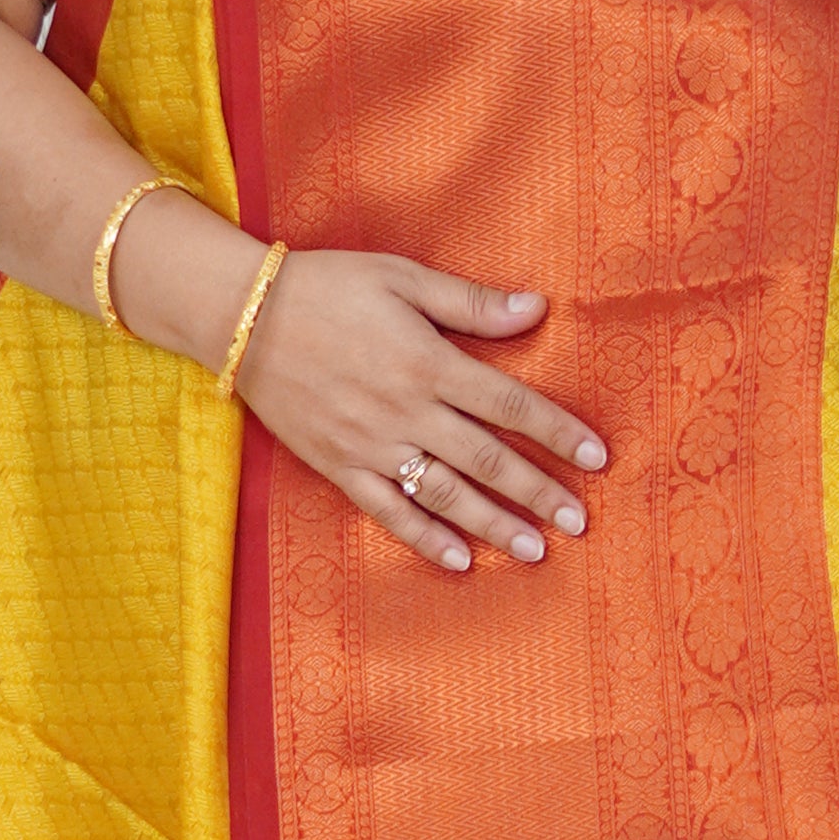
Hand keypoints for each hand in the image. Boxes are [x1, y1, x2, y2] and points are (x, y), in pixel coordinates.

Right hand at [231, 252, 605, 572]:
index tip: (596, 458)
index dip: (557, 432)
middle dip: (538, 492)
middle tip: (580, 522)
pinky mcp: (339, 465)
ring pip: (444, 494)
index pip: (509, 405)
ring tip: (536, 550)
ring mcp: (371, 444)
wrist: (242, 315)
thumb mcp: (403, 278)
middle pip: (487, 459)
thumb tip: (538, 309)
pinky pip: (387, 510)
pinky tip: (460, 561)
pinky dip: (423, 538)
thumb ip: (471, 303)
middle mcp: (405, 411)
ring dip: (493, 525)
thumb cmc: (329, 286)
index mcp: (428, 362)